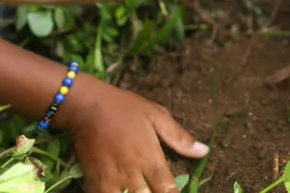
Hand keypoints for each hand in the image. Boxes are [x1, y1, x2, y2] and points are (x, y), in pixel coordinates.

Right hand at [68, 79, 207, 192]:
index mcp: (149, 158)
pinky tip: (123, 191)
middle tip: (156, 188)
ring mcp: (111, 181)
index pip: (168, 190)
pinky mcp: (93, 183)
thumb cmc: (124, 108)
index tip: (175, 191)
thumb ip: (179, 137)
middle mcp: (131, 173)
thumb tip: (203, 151)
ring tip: (140, 190)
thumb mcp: (156, 115)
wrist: (86, 106)